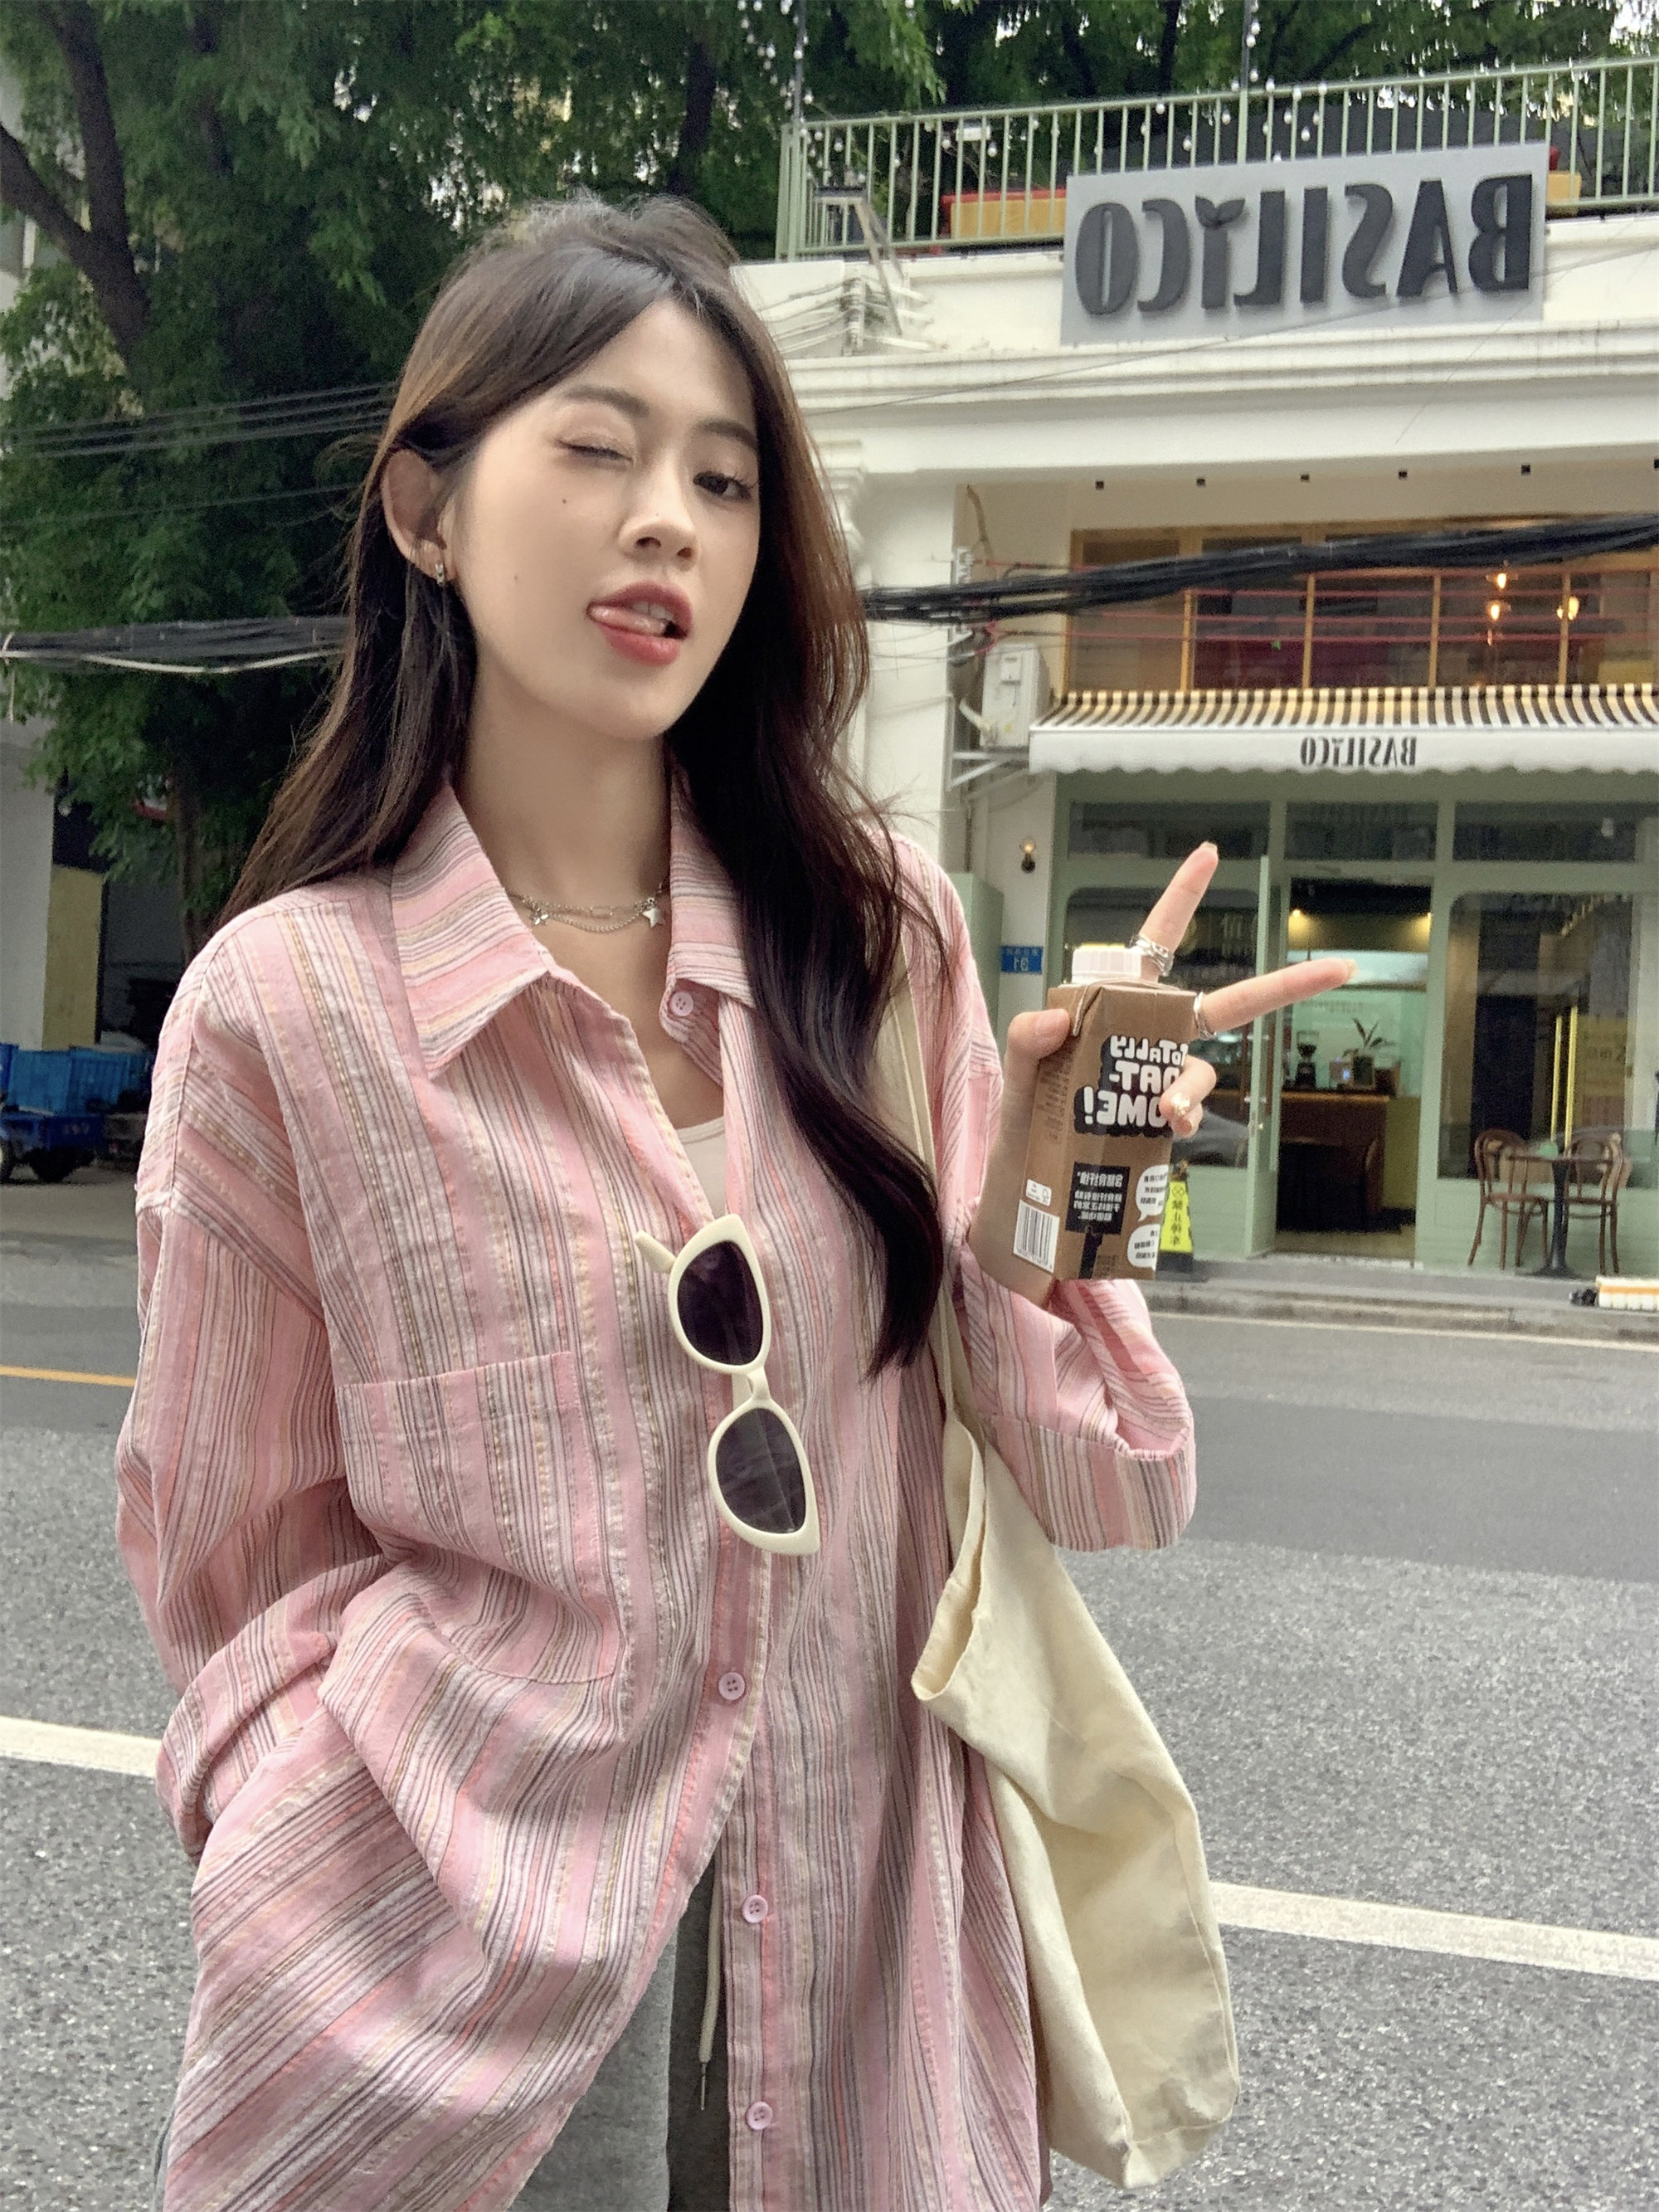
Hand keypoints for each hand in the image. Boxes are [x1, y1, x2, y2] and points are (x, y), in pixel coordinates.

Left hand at [967, 843, 1355, 1301]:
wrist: (1023, 1197)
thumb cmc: (1021, 1126)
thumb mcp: (1017, 1078)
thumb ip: (1029, 1041)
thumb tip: (1058, 1018)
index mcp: (1113, 1007)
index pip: (1152, 944)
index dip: (1181, 898)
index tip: (1211, 853)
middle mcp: (1147, 1040)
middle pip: (1223, 1006)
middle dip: (1284, 987)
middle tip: (1340, 968)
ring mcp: (1158, 1083)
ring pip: (1200, 1072)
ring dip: (1190, 1085)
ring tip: (1164, 1109)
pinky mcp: (1161, 1128)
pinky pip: (1188, 1114)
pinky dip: (1183, 1115)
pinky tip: (1164, 1124)